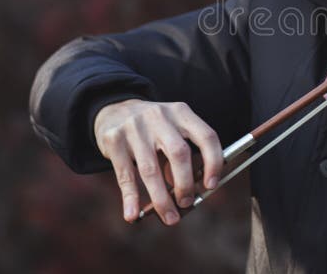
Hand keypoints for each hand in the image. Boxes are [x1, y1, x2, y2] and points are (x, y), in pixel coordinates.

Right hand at [93, 99, 222, 224]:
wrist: (114, 110)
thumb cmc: (153, 128)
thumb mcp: (172, 130)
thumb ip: (182, 156)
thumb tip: (190, 191)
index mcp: (181, 113)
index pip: (206, 136)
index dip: (213, 162)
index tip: (211, 186)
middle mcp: (160, 116)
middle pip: (179, 154)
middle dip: (185, 184)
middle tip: (187, 203)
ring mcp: (135, 127)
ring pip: (151, 169)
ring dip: (161, 198)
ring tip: (170, 218)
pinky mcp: (113, 139)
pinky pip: (125, 174)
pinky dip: (130, 197)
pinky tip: (133, 214)